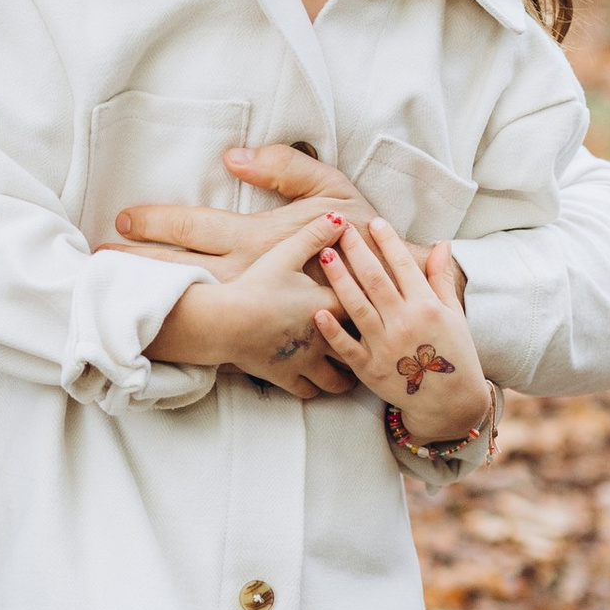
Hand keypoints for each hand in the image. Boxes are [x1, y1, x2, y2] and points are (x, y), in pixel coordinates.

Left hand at [116, 143, 466, 310]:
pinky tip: (154, 338)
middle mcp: (249, 277)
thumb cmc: (363, 235)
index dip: (154, 224)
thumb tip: (233, 155)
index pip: (195, 229)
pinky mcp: (263, 339)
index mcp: (259, 239)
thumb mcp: (332, 188)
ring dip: (149, 302)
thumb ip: (284, 166)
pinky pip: (217, 341)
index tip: (119, 221)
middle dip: (133, 268)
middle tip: (90, 266)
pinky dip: (183, 338)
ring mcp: (254, 311)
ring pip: (191, 306)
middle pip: (179, 273)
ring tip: (108, 300)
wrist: (395, 292)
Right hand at [148, 212, 357, 391]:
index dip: (375, 304)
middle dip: (368, 346)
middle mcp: (326, 338)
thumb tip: (339, 217)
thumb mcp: (286, 252)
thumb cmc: (256, 284)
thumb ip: (315, 234)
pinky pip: (310, 391)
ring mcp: (307, 362)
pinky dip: (316, 387)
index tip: (382, 304)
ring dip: (347, 375)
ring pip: (339, 379)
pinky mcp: (287, 377)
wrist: (227, 321)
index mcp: (330, 306)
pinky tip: (317, 382)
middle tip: (376, 343)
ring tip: (351, 371)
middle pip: (360, 347)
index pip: (366, 306)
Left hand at [310, 219, 490, 438]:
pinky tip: (318, 311)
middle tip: (341, 229)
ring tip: (324, 255)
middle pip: (375, 280)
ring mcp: (386, 347)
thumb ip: (440, 279)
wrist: (450, 402)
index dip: (388, 242)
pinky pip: (347, 347)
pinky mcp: (370, 370)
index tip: (374, 222)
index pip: (404, 266)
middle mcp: (405, 323)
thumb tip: (442, 244)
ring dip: (339, 279)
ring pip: (357, 307)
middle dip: (357, 251)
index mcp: (427, 307)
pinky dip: (332, 330)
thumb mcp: (453, 314)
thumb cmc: (454, 353)